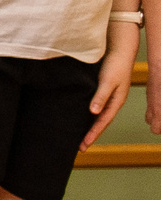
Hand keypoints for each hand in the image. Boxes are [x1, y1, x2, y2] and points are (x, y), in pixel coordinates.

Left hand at [85, 21, 137, 147]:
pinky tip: (81, 119)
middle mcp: (113, 102)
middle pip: (101, 123)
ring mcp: (109, 98)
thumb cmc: (115, 65)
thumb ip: (100, 97)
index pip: (102, 123)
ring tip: (80, 138)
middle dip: (91, 135)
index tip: (83, 145)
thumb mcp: (107, 81)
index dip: (93, 134)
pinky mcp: (103, 91)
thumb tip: (93, 113)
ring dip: (90, 127)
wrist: (120, 51)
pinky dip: (89, 116)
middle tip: (80, 148)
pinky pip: (96, 108)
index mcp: (116, 102)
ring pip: (98, 117)